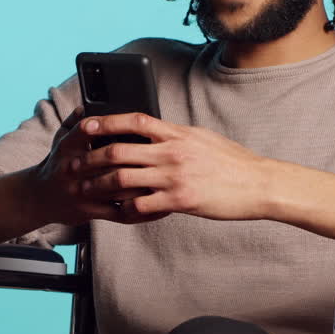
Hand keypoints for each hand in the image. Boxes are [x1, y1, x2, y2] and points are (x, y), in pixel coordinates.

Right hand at [29, 107, 170, 225]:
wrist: (39, 198)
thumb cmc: (57, 163)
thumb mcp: (61, 139)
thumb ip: (75, 121)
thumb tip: (88, 103)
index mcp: (68, 147)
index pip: (84, 131)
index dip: (103, 126)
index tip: (128, 125)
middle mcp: (72, 169)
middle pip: (108, 161)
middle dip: (138, 158)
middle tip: (165, 155)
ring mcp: (80, 192)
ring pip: (118, 187)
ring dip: (145, 184)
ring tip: (169, 179)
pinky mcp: (88, 211)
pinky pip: (119, 211)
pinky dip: (141, 208)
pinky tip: (159, 204)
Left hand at [74, 112, 271, 221]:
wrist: (259, 183)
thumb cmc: (233, 162)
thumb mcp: (203, 139)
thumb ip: (177, 136)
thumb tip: (158, 131)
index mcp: (178, 134)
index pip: (135, 121)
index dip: (107, 121)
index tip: (86, 124)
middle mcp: (172, 152)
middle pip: (120, 150)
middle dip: (92, 158)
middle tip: (75, 164)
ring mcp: (174, 177)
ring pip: (123, 179)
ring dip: (100, 185)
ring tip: (87, 191)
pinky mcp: (180, 200)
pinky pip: (141, 206)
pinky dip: (125, 209)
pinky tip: (117, 212)